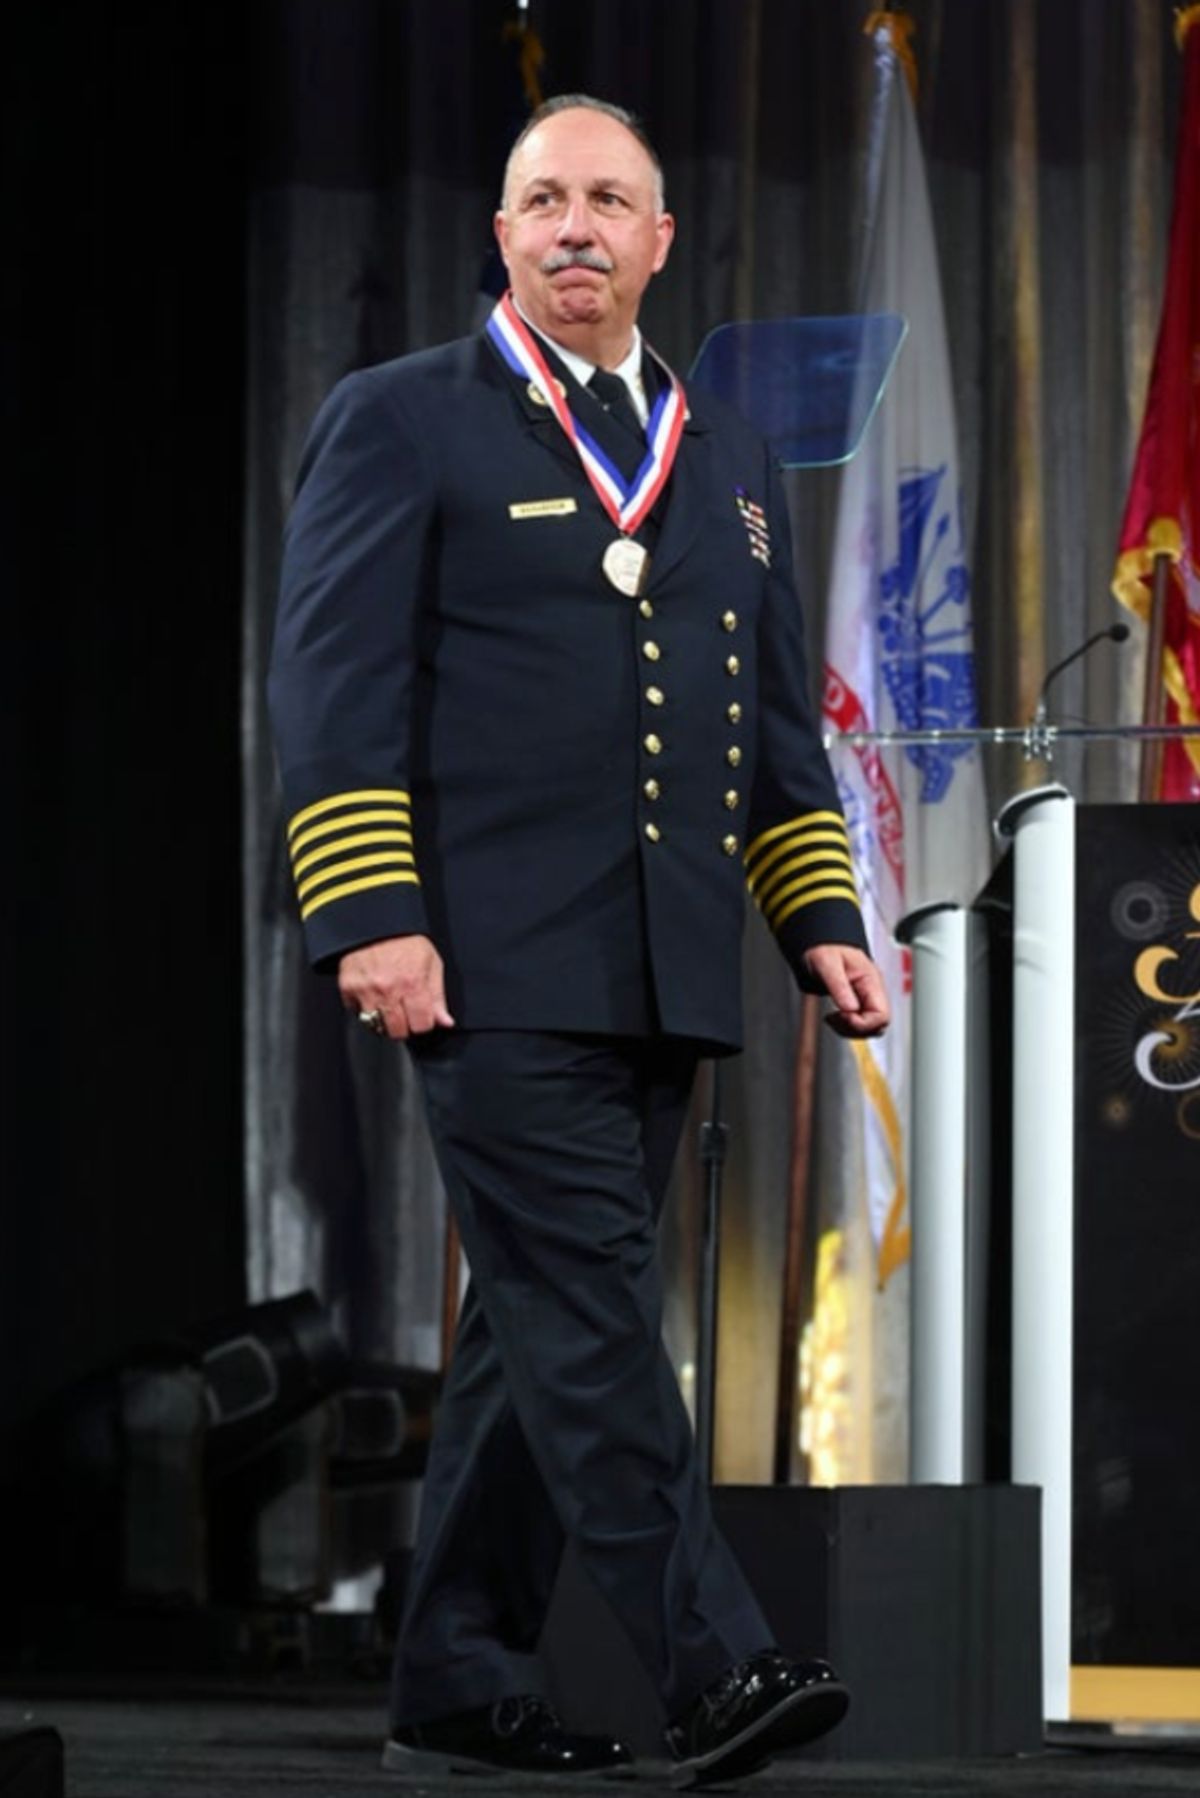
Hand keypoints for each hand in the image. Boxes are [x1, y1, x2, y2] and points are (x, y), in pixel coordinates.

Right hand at [338, 934, 454, 1039]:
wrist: (374, 922)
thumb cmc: (405, 940)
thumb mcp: (431, 962)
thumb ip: (438, 996)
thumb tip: (445, 1022)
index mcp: (413, 983)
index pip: (421, 1025)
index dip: (423, 1023)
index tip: (421, 1016)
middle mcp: (388, 990)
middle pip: (397, 1032)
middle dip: (404, 1026)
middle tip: (404, 1011)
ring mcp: (366, 990)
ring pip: (376, 1026)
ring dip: (384, 1020)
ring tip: (388, 1004)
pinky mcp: (348, 988)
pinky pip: (356, 1013)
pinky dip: (364, 1009)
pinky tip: (372, 994)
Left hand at [802, 944, 889, 1038]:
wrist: (819, 943)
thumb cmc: (824, 948)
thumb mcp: (827, 964)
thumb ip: (839, 986)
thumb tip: (850, 1009)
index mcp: (871, 980)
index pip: (882, 1015)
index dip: (862, 1023)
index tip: (842, 1015)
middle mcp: (873, 990)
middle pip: (879, 1025)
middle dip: (856, 1028)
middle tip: (835, 1018)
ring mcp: (867, 997)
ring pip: (871, 1027)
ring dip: (851, 1029)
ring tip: (832, 1018)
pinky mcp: (859, 1001)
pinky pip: (860, 1023)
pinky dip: (847, 1026)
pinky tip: (835, 1017)